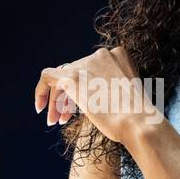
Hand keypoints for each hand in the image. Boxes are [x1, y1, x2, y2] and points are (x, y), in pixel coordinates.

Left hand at [33, 47, 161, 144]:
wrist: (138, 123)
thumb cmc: (137, 119)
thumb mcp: (127, 95)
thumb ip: (109, 87)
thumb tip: (91, 95)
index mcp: (118, 55)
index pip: (91, 68)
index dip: (83, 88)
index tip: (80, 109)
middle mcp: (101, 54)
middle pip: (75, 73)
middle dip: (67, 97)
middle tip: (63, 118)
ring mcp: (86, 64)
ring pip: (61, 78)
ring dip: (56, 100)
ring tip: (55, 121)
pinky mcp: (72, 77)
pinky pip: (47, 77)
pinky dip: (40, 91)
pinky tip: (40, 109)